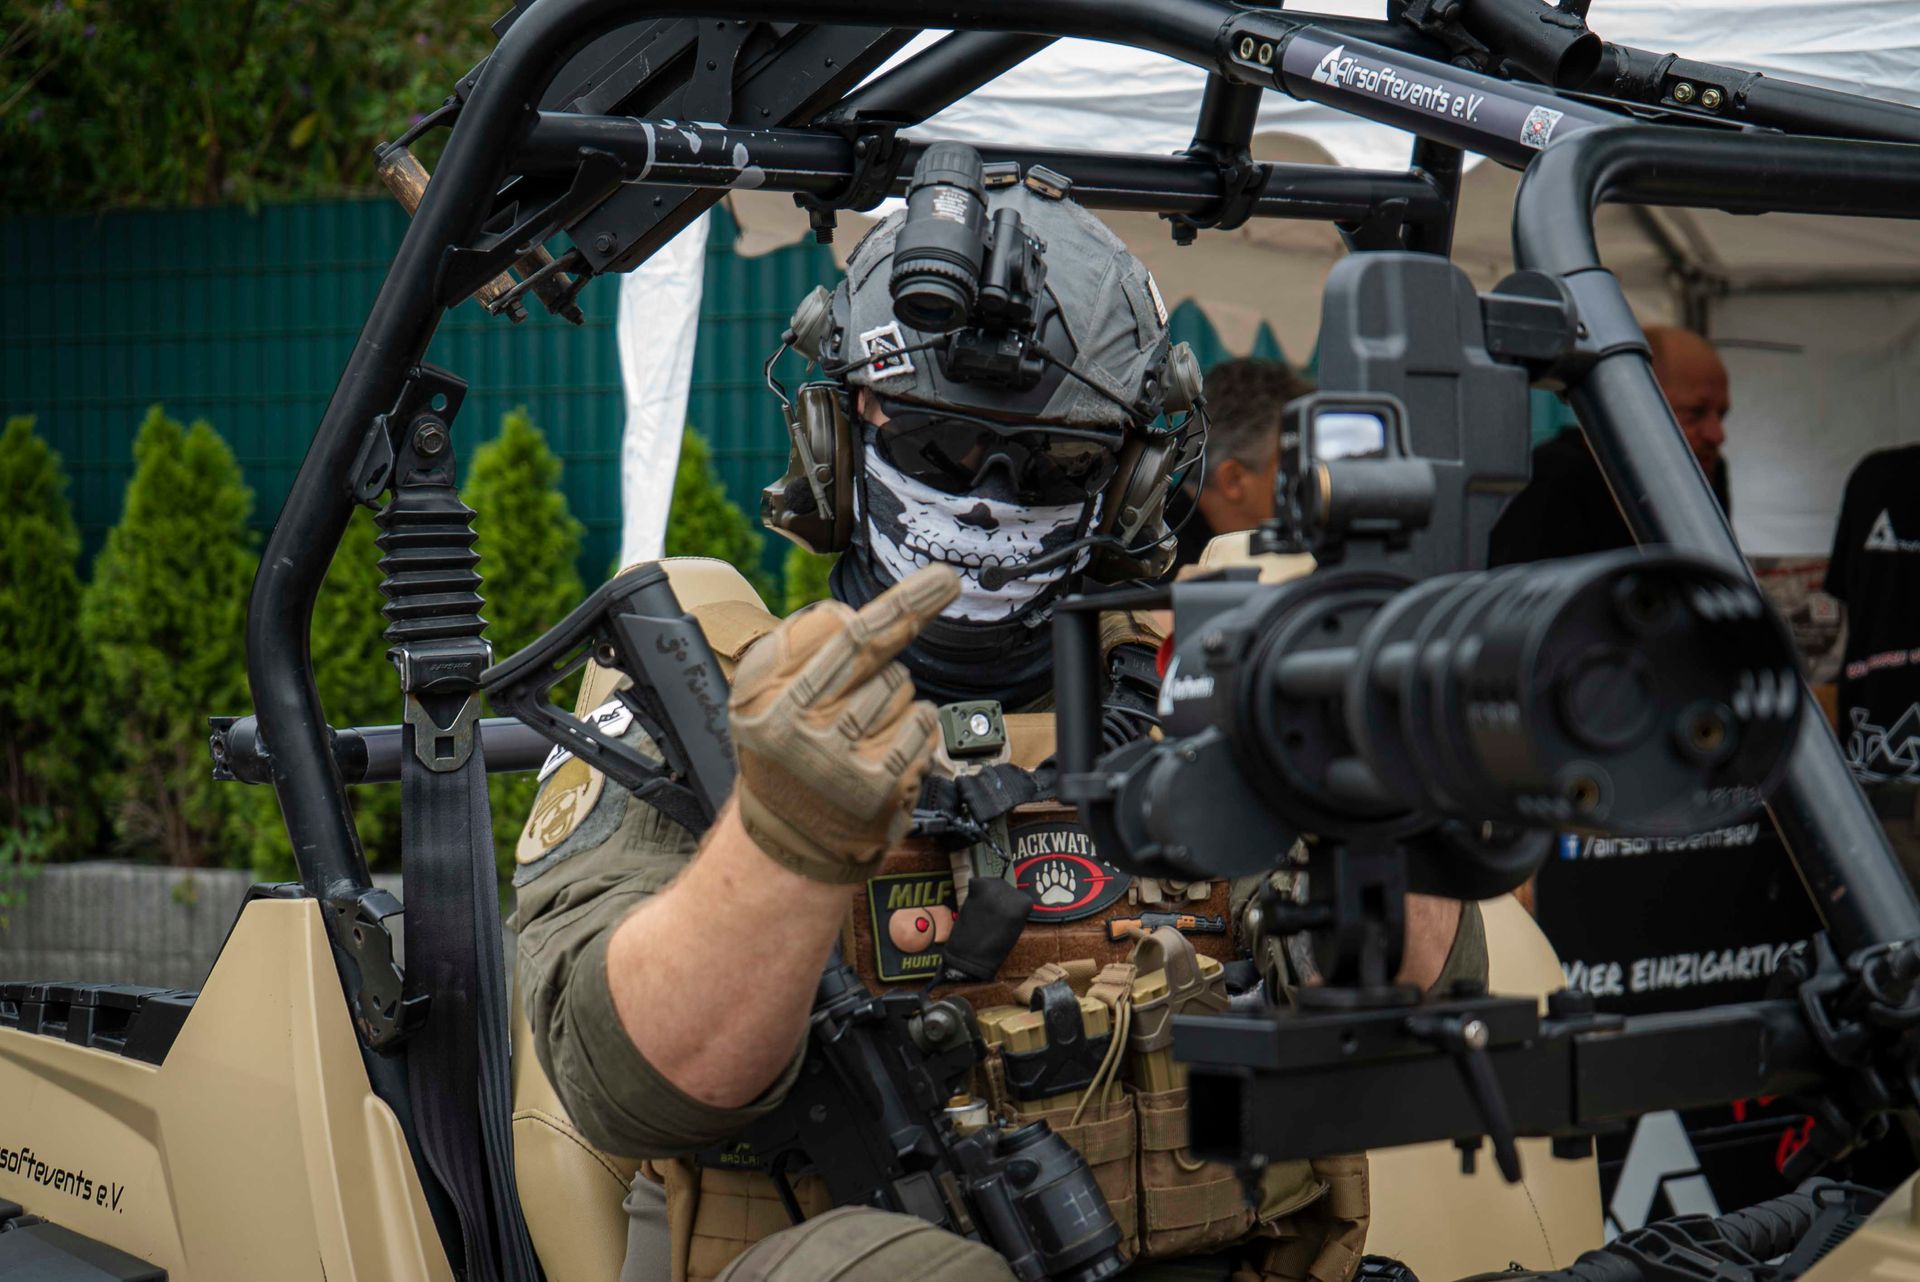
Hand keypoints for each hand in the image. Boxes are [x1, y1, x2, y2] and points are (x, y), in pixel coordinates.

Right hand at [729, 566, 959, 883]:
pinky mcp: (879, 786)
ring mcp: (842, 761)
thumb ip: (797, 651)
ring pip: (902, 688)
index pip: (846, 636)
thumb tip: (857, 614)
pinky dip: (914, 728)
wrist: (788, 839)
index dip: (903, 604)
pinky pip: (921, 724)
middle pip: (879, 656)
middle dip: (893, 647)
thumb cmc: (782, 753)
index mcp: (767, 700)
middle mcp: (801, 730)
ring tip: (860, 731)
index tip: (944, 580)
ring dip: (892, 699)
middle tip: (875, 677)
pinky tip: (885, 750)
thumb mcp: (759, 697)